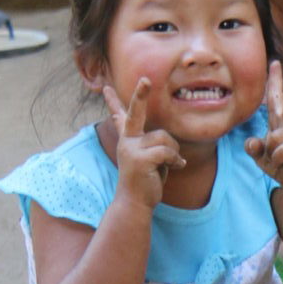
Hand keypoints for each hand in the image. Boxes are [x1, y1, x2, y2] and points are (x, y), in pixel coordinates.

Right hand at [103, 78, 183, 209]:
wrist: (135, 203)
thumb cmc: (146, 182)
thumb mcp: (151, 161)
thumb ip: (156, 149)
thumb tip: (175, 150)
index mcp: (128, 140)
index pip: (120, 117)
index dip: (113, 101)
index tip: (107, 88)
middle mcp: (126, 141)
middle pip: (135, 113)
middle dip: (140, 95)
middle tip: (145, 79)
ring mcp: (131, 149)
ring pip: (164, 138)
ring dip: (173, 152)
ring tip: (170, 164)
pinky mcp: (139, 158)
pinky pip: (166, 151)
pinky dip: (175, 160)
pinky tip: (175, 168)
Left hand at [246, 62, 282, 194]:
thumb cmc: (278, 163)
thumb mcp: (260, 155)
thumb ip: (253, 148)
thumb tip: (252, 142)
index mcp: (280, 120)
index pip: (275, 98)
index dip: (274, 81)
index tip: (275, 63)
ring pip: (274, 138)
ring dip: (271, 153)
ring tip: (279, 159)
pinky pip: (280, 152)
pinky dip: (277, 161)